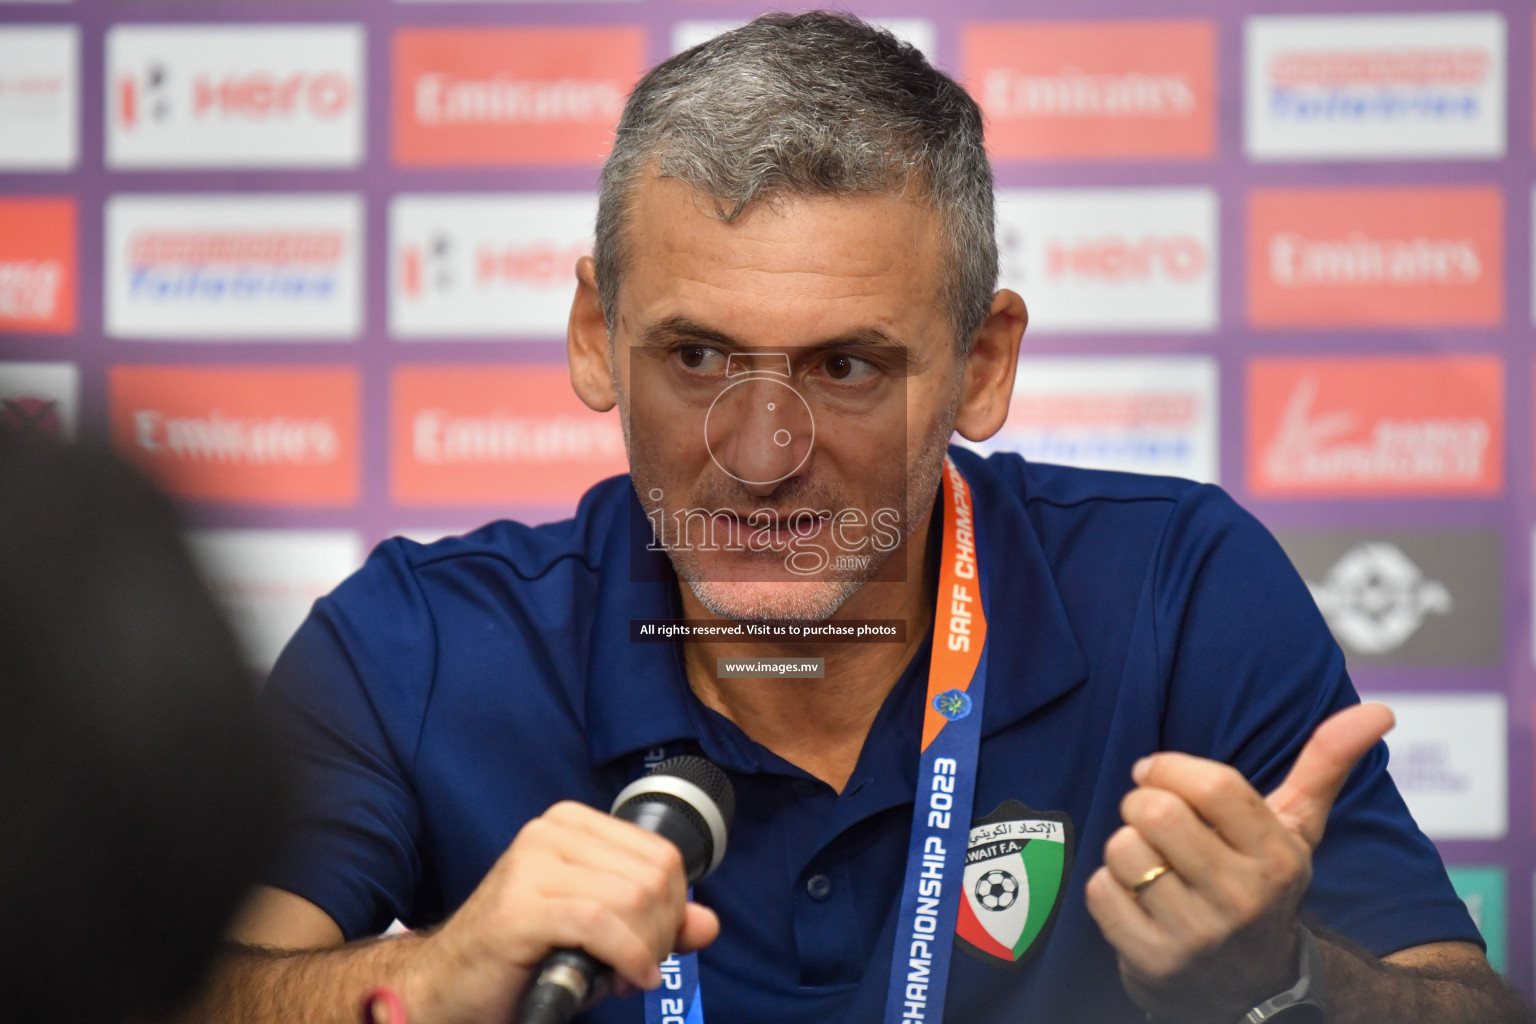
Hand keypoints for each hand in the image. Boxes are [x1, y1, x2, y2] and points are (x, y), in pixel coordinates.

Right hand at [405, 800, 719, 1023]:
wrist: (448, 986)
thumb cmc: (524, 955)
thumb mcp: (600, 931)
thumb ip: (655, 922)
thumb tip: (709, 924)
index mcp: (570, 824)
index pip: (662, 855)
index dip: (672, 909)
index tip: (650, 946)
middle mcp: (549, 832)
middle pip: (653, 876)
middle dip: (659, 934)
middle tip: (635, 967)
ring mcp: (530, 865)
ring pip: (632, 899)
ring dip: (642, 951)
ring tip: (620, 976)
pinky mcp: (519, 908)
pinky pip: (600, 923)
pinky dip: (627, 957)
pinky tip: (623, 979)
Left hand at [1084, 703, 1394, 1023]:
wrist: (1248, 984)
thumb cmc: (1262, 882)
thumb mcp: (1296, 828)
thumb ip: (1326, 763)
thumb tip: (1379, 709)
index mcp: (1277, 858)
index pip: (1213, 786)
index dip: (1169, 767)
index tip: (1156, 772)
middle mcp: (1242, 899)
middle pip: (1156, 813)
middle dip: (1141, 804)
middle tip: (1152, 819)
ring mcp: (1197, 935)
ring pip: (1123, 850)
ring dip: (1125, 848)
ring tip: (1152, 863)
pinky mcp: (1153, 961)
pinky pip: (1099, 890)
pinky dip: (1107, 886)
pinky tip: (1139, 898)